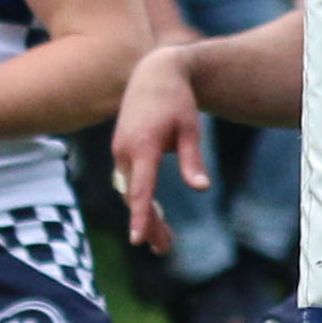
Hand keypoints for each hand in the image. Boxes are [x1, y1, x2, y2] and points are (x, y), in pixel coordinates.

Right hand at [109, 41, 208, 255]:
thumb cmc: (176, 100)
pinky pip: (130, 182)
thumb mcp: (190, 128)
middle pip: (133, 197)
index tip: (136, 239)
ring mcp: (120, 152)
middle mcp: (125, 151)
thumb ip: (192, 160)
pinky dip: (141, 200)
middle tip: (162, 249)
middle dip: (146, 224)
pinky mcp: (122, 152)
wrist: (153, 74)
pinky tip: (156, 216)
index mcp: (143, 145)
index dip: (139, 215)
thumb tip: (201, 188)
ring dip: (145, 216)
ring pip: (130, 192)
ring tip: (163, 242)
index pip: (139, 188)